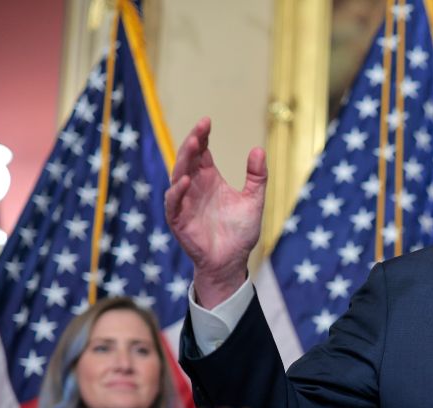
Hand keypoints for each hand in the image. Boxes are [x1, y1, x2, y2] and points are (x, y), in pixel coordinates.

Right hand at [165, 117, 267, 308]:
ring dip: (184, 161)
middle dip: (193, 143)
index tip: (207, 121)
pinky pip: (174, 204)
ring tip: (194, 145)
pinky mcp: (179, 220)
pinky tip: (185, 181)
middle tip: (201, 129)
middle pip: (188, 159)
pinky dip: (177, 192)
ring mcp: (185, 203)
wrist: (232, 261)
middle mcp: (194, 188)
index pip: (203, 152)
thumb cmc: (240, 232)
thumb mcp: (254, 200)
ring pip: (178, 176)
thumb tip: (258, 149)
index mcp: (209, 179)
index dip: (203, 136)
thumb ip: (257, 176)